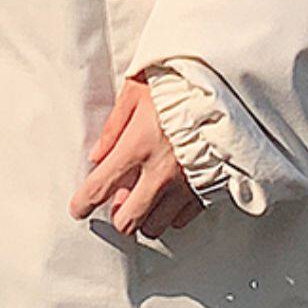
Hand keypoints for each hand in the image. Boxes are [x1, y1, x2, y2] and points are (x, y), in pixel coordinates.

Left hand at [69, 74, 204, 236]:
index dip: (83, 203)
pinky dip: (172, 213)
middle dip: (117, 217)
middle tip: (116, 206)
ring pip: (155, 226)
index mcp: (138, 145)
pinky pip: (183, 219)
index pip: (100, 186)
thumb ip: (114, 126)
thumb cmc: (181, 82)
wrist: (228, 87)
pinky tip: (169, 197)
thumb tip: (97, 155)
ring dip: (145, 217)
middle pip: (128, 219)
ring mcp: (186, 184)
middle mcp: (160, 172)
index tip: (79, 208)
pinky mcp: (208, 189)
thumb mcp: (137, 91)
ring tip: (145, 200)